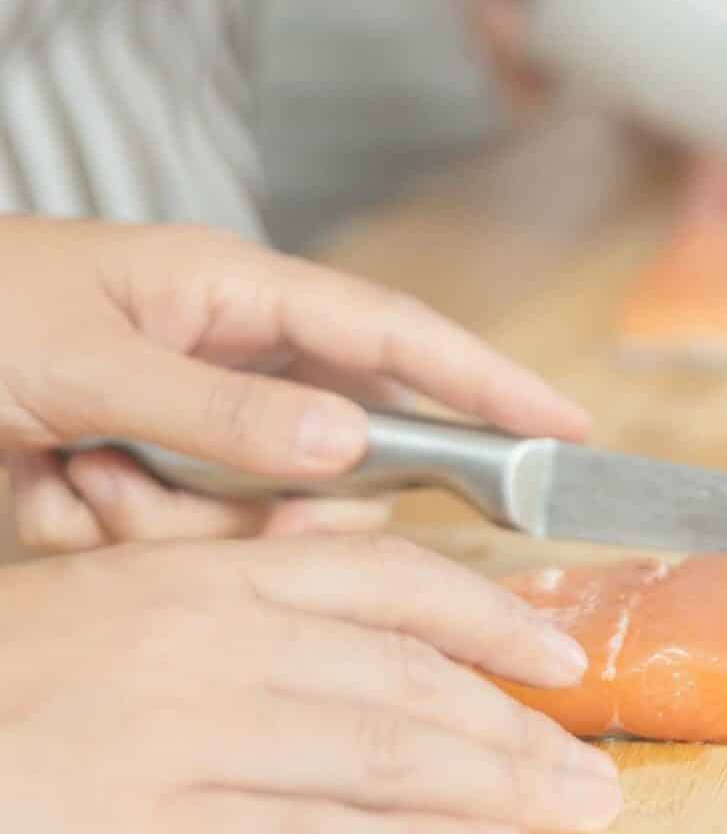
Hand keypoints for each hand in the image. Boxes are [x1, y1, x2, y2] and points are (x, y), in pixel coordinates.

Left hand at [0, 217, 589, 552]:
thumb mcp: (83, 360)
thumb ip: (218, 409)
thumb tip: (350, 445)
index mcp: (230, 292)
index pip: (392, 335)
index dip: (487, 380)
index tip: (567, 429)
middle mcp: (220, 358)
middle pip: (320, 448)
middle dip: (267, 496)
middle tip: (177, 495)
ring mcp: (174, 424)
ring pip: (245, 511)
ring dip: (162, 519)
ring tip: (70, 481)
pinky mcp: (126, 478)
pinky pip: (174, 541)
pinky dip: (110, 536)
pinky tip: (49, 494)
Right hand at [0, 535, 616, 833]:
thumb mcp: (115, 603)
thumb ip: (232, 602)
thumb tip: (345, 608)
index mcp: (209, 575)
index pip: (392, 580)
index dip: (493, 616)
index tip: (562, 650)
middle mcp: (217, 639)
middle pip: (412, 674)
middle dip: (520, 723)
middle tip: (598, 761)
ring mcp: (187, 731)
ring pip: (387, 751)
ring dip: (499, 785)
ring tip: (575, 812)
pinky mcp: (146, 829)